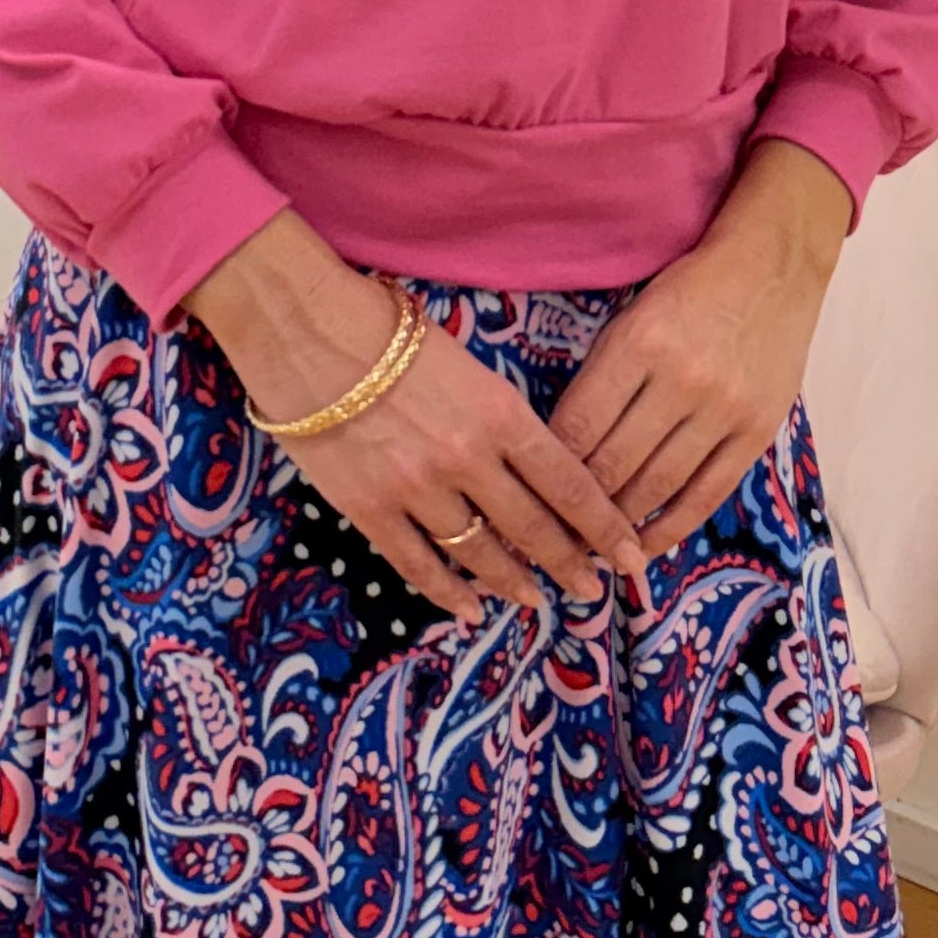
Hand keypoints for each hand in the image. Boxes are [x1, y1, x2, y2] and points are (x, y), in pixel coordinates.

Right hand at [185, 210, 647, 625]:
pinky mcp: (370, 509)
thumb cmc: (389, 330)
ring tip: (535, 599)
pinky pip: (419, 565)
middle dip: (571, 564)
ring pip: (481, 554)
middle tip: (593, 589)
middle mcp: (468, 459)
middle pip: (534, 528)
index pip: (570, 483)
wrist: (307, 329)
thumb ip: (499, 418)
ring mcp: (417, 490)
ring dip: (514, 582)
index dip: (605, 527)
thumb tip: (534, 469)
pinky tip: (470, 609)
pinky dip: (449, 593)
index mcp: (500, 413)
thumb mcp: (467, 363)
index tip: (631, 553)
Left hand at [547, 137, 849, 557]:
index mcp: (639, 342)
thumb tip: (563, 448)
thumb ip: (601, 376)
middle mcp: (681, 380)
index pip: (579, 423)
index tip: (530, 491)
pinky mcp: (756, 432)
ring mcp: (723, 410)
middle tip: (551, 528)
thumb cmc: (690, 288)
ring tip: (590, 543)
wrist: (772, 267)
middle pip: (614, 463)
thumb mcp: (632, 316)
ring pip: (656, 486)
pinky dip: (670, 528)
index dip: (549, 466)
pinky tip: (643, 546)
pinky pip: (706, 495)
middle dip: (576, 504)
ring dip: (618, 522)